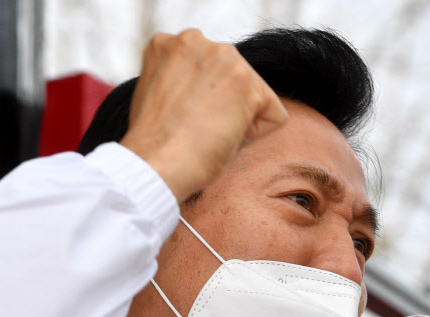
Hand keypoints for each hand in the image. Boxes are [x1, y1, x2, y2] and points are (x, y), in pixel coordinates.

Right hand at [120, 28, 287, 201]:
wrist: (154, 164)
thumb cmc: (156, 144)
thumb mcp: (163, 95)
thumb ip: (187, 82)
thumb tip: (212, 95)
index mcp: (170, 44)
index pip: (213, 75)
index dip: (203, 106)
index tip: (181, 119)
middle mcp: (196, 39)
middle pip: (237, 82)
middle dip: (225, 108)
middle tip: (195, 128)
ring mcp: (224, 57)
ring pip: (256, 97)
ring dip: (239, 121)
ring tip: (207, 132)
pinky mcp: (247, 82)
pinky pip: (274, 116)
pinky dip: (256, 136)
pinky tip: (224, 137)